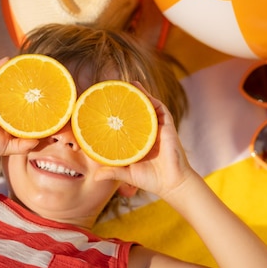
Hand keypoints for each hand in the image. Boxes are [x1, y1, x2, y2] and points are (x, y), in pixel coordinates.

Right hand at [0, 58, 38, 161]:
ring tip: (26, 62)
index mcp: (7, 115)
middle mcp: (0, 104)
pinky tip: (7, 59)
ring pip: (4, 80)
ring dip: (13, 70)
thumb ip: (23, 145)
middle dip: (25, 82)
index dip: (32, 98)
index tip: (46, 94)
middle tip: (39, 74)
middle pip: (14, 89)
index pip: (22, 104)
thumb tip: (39, 141)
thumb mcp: (9, 147)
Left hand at [94, 83, 195, 199]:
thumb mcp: (126, 173)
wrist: (172, 183)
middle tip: (116, 88)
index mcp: (138, 140)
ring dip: (140, 94)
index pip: (127, 122)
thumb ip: (112, 171)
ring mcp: (158, 128)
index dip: (119, 113)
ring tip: (130, 84)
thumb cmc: (151, 179)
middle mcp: (148, 131)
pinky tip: (141, 92)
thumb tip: (94, 177)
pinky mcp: (167, 126)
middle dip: (129, 100)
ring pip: (148, 106)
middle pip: (137, 111)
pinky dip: (150, 99)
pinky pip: (159, 108)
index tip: (106, 105)